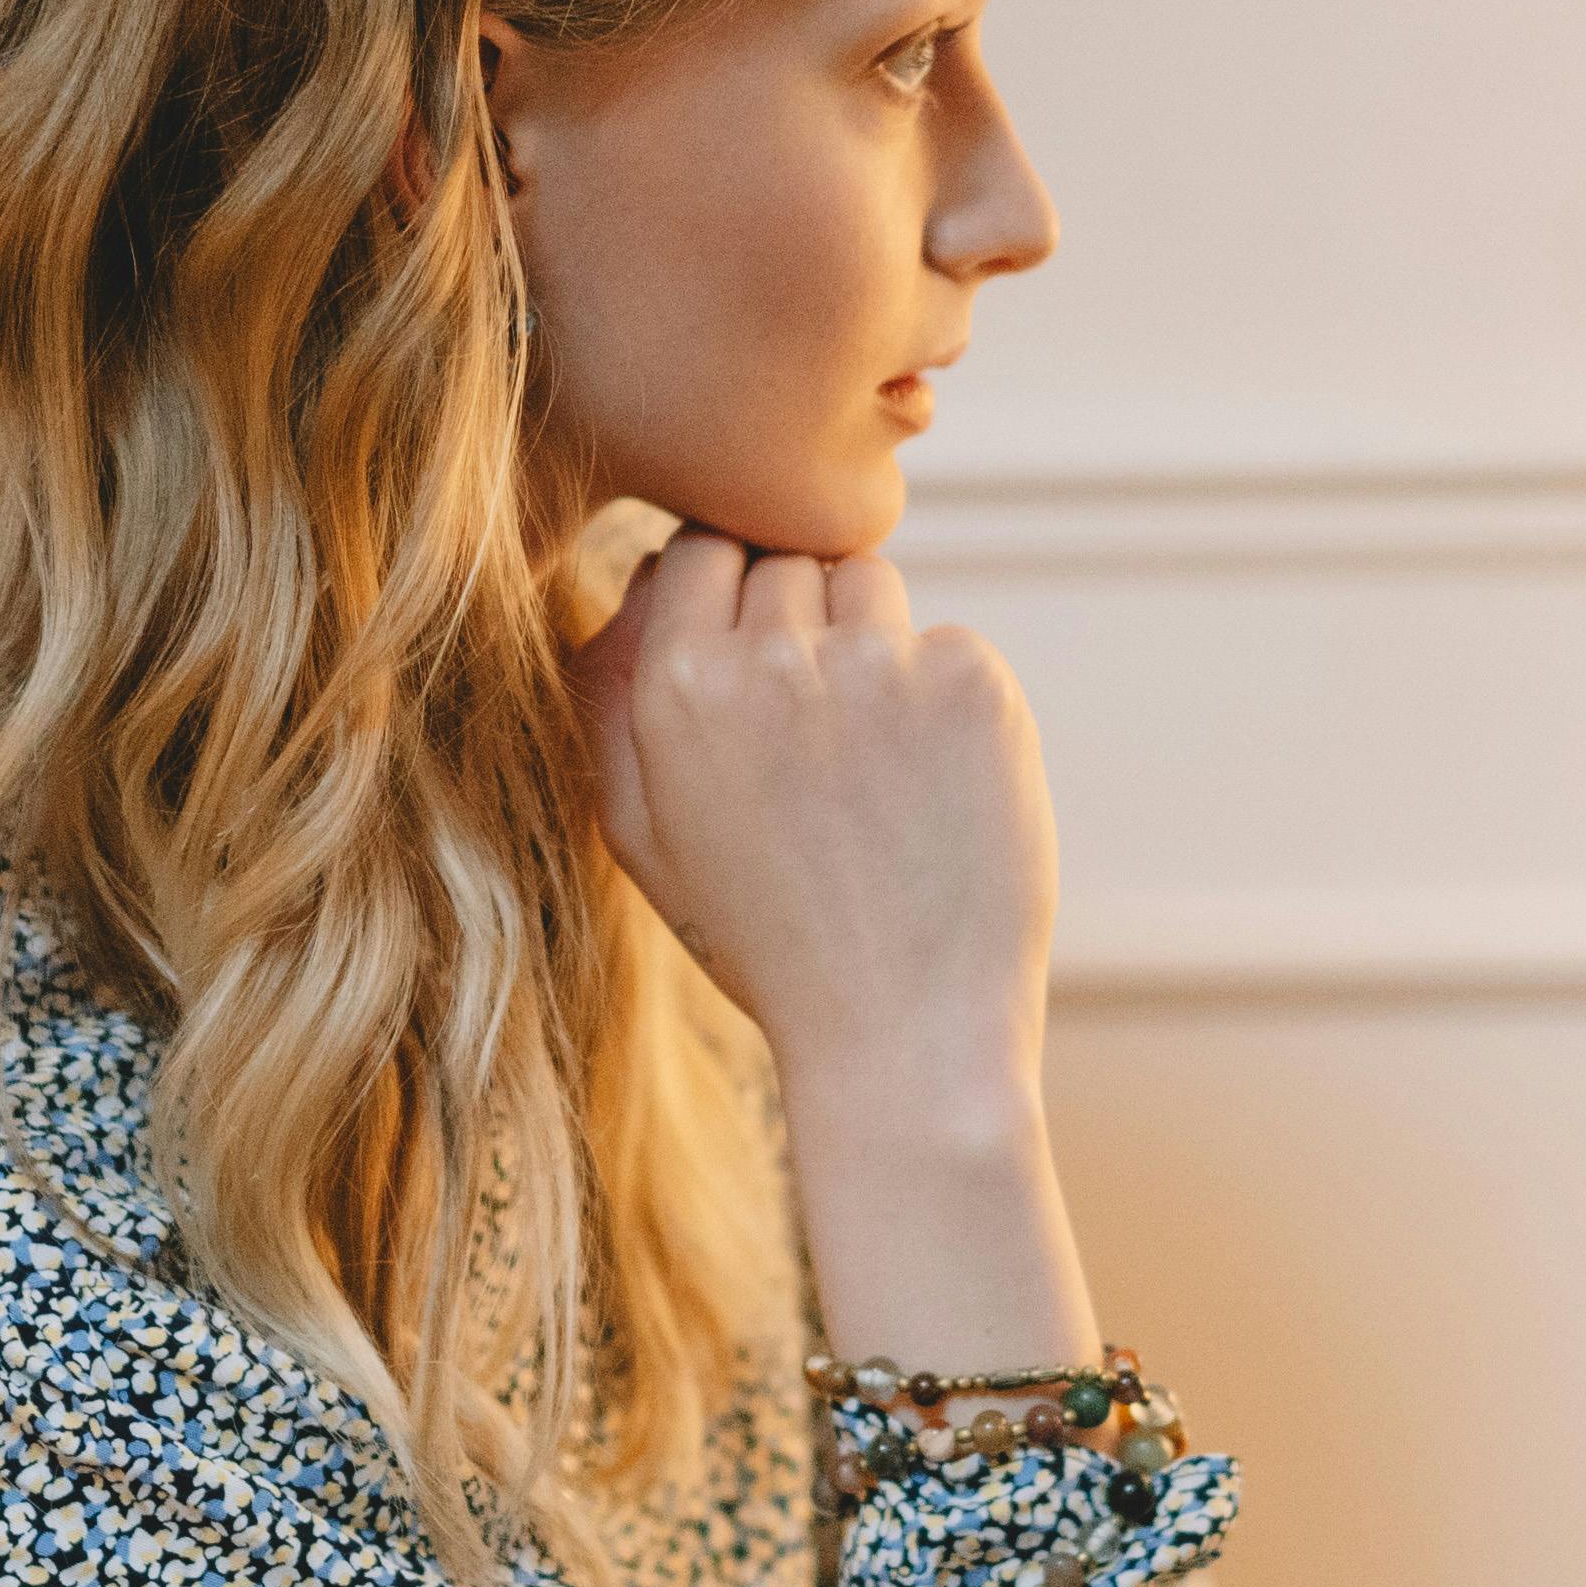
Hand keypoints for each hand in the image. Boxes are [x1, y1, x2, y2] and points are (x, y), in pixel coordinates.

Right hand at [567, 525, 1058, 1129]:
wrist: (901, 1036)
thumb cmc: (765, 942)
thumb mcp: (643, 835)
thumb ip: (614, 698)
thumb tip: (638, 577)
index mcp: (674, 685)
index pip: (699, 550)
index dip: (728, 599)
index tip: (752, 665)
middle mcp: (770, 658)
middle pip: (787, 559)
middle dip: (799, 623)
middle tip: (817, 742)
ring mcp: (879, 665)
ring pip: (869, 585)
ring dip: (870, 647)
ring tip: (871, 770)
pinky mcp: (971, 684)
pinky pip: (948, 645)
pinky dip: (945, 702)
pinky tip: (932, 795)